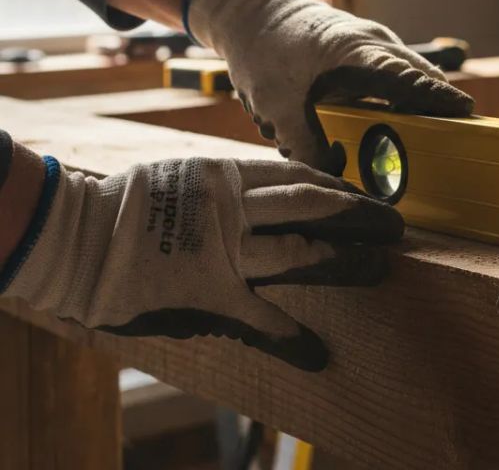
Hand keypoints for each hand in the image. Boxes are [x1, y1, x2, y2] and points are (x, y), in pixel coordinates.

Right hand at [3, 155, 402, 370]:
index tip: (366, 196)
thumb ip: (227, 186)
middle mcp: (235, 207)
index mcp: (227, 174)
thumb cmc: (126, 206)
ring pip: (301, 251)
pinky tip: (317, 353)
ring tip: (380, 265)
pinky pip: (262, 319)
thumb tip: (267, 192)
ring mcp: (226, 251)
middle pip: (314, 207)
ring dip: (345, 259)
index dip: (339, 188)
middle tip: (394, 225)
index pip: (299, 178)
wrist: (75, 237)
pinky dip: (290, 338)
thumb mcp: (183, 176)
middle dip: (359, 216)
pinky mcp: (212, 294)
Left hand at [185, 0, 474, 173]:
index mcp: (357, 52)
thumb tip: (336, 183)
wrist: (251, 11)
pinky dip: (404, 98)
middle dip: (441, 108)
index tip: (464, 115)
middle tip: (458, 141)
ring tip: (434, 139)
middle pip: (422, 77)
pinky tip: (398, 123)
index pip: (409, 78)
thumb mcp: (278, 107)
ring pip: (412, 75)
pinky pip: (398, 75)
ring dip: (423, 104)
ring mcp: (374, 43)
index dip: (437, 99)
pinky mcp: (368, 50)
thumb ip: (307, 148)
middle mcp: (375, 43)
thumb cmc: (264, 51)